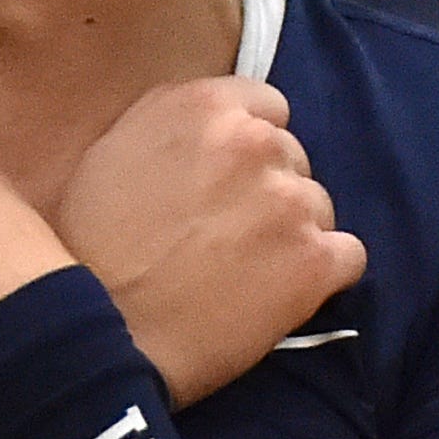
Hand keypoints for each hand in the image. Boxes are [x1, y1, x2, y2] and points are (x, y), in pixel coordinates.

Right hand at [55, 77, 366, 407]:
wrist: (100, 332)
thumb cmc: (90, 246)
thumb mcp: (114, 152)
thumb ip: (173, 126)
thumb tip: (209, 130)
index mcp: (204, 107)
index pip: (267, 107)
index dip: (249, 147)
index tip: (230, 180)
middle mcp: (254, 143)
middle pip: (293, 158)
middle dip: (269, 190)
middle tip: (229, 234)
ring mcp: (290, 201)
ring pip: (319, 207)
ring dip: (292, 234)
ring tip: (247, 272)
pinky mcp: (314, 262)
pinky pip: (348, 256)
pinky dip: (323, 276)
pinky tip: (282, 295)